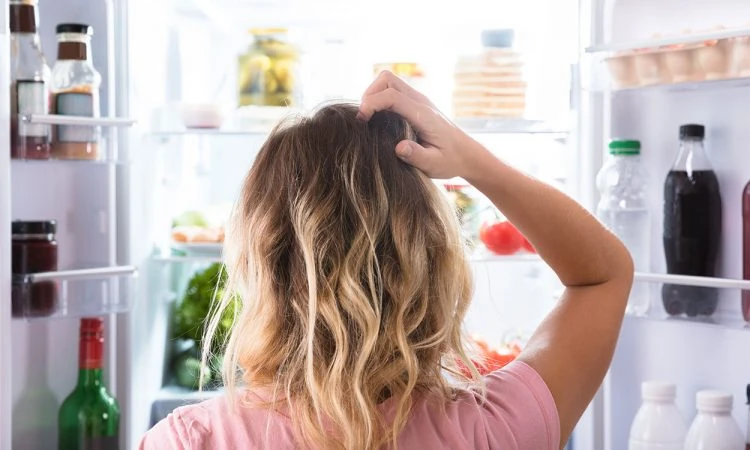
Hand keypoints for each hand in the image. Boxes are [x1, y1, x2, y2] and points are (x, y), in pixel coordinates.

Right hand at [358, 71, 483, 178]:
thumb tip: (399, 147)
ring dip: (373, 94)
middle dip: (369, 94)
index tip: (361, 121)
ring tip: (367, 117)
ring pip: (388, 81)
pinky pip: (392, 90)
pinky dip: (380, 98)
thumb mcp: (434, 165)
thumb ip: (417, 156)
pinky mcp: (415, 103)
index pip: (392, 96)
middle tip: (363, 118)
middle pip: (387, 79)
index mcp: (423, 114)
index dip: (371, 104)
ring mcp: (418, 100)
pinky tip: (378, 119)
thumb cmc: (450, 161)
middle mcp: (420, 101)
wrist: (466, 154)